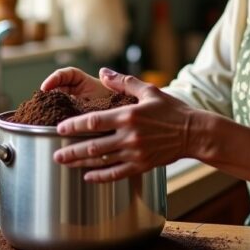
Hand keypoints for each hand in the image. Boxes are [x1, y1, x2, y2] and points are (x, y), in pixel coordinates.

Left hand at [53, 67, 204, 182]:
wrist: (193, 132)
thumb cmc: (172, 110)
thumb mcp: (149, 90)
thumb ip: (124, 82)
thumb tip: (104, 72)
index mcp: (129, 116)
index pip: (94, 121)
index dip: (74, 126)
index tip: (60, 128)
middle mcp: (129, 136)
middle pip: (93, 145)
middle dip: (71, 151)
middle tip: (56, 153)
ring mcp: (135, 153)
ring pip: (102, 160)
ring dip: (81, 163)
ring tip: (66, 163)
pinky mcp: (141, 166)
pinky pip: (116, 173)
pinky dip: (100, 176)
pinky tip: (88, 176)